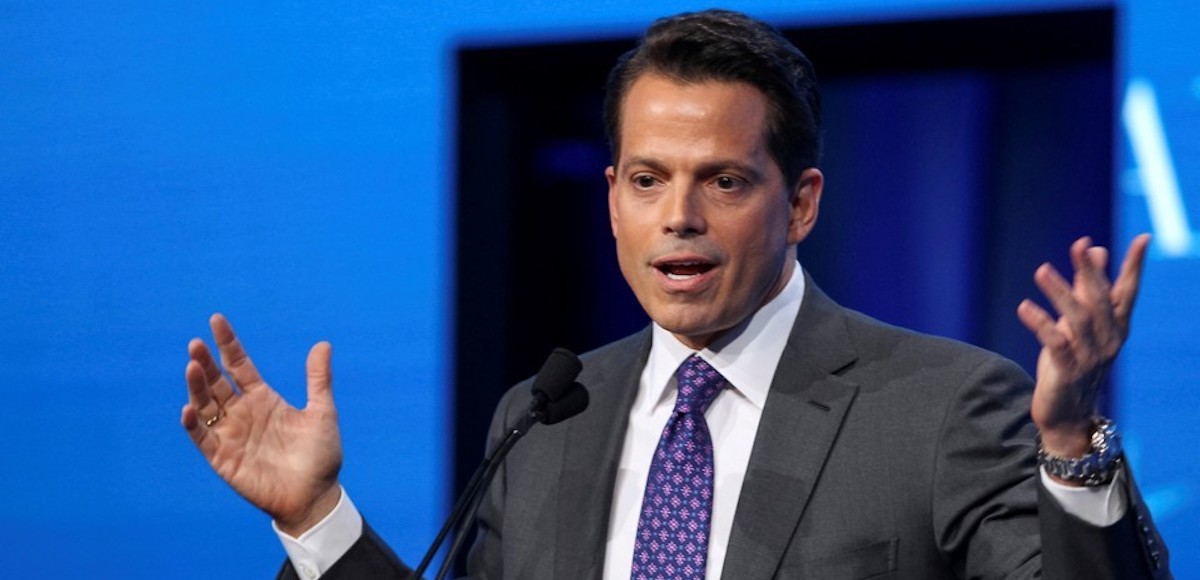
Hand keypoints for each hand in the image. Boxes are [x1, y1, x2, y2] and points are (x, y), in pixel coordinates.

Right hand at [181, 313, 342, 535]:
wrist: (315, 496)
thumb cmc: (320, 455)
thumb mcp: (322, 412)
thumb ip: (318, 379)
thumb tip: (323, 344)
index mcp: (264, 399)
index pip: (239, 365)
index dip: (227, 344)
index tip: (216, 321)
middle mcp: (243, 413)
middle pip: (217, 383)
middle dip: (206, 364)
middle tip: (196, 344)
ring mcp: (231, 435)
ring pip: (206, 406)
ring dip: (197, 388)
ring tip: (192, 367)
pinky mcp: (223, 459)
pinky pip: (203, 439)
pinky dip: (195, 425)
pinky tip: (189, 409)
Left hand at [1017, 234, 1148, 464]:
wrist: (1066, 415)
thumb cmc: (1073, 362)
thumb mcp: (1081, 323)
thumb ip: (1088, 288)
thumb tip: (1096, 249)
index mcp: (1115, 327)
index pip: (1127, 292)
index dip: (1134, 266)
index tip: (1143, 239)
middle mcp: (1107, 341)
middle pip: (1100, 301)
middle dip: (1090, 272)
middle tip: (1079, 245)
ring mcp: (1089, 357)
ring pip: (1077, 319)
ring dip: (1059, 293)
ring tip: (1041, 270)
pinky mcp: (1066, 372)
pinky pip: (1055, 344)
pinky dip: (1040, 324)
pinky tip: (1024, 307)